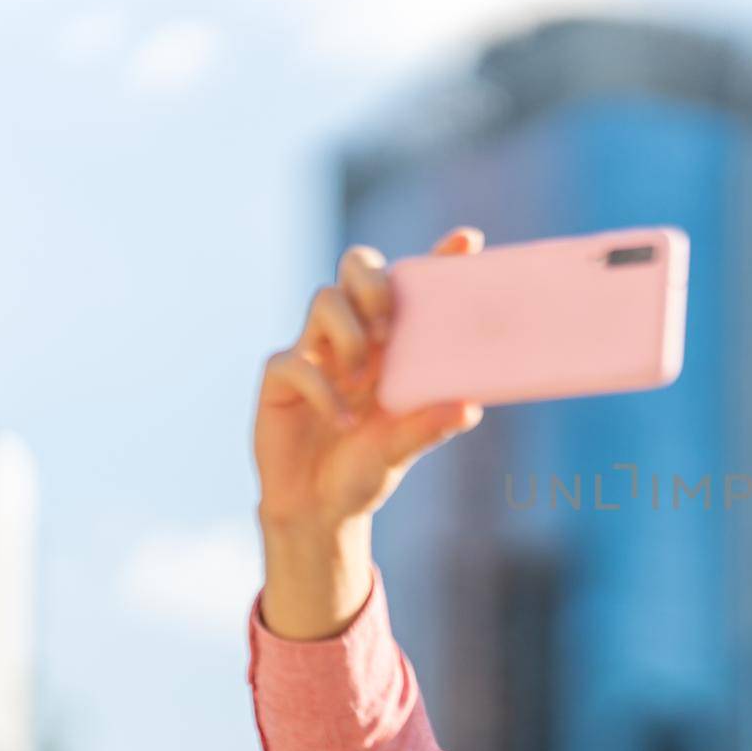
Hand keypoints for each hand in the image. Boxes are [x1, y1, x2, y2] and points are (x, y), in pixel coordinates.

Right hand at [253, 227, 487, 531]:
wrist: (318, 509)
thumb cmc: (364, 468)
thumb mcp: (403, 448)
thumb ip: (431, 426)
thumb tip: (469, 406)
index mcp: (391, 344)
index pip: (411, 288)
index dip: (437, 258)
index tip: (468, 241)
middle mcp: (353, 337)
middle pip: (356, 268)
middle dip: (374, 281)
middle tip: (390, 324)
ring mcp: (314, 351)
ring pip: (323, 300)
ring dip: (349, 335)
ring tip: (362, 379)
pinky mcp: (282, 379)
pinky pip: (295, 361)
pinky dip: (322, 389)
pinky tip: (339, 420)